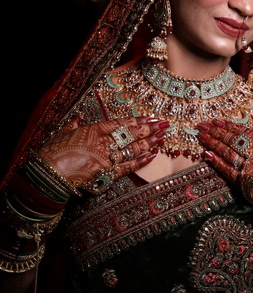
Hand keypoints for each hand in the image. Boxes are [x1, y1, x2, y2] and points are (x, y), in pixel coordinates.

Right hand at [36, 117, 168, 186]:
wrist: (46, 176)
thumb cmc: (51, 152)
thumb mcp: (62, 133)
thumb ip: (74, 126)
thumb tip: (78, 119)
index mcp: (94, 129)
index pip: (122, 123)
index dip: (139, 120)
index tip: (152, 116)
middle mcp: (104, 142)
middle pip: (132, 134)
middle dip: (150, 128)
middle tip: (166, 124)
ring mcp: (107, 159)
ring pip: (134, 149)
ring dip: (150, 142)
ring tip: (163, 137)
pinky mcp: (106, 175)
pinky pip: (128, 167)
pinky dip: (141, 161)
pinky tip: (153, 155)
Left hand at [196, 119, 252, 204]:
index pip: (245, 133)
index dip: (230, 126)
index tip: (218, 120)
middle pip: (232, 140)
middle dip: (216, 131)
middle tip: (201, 124)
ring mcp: (249, 169)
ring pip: (226, 153)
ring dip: (212, 143)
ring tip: (200, 135)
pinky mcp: (244, 184)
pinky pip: (227, 171)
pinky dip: (216, 162)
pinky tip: (205, 154)